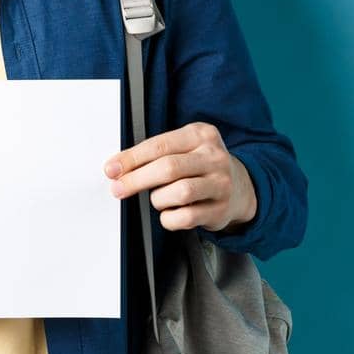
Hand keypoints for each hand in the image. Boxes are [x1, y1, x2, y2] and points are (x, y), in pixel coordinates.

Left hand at [102, 122, 256, 232]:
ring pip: (179, 193)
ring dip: (158, 199)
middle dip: (137, 180)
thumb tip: (118, 167)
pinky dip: (169, 218)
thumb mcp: (185, 147)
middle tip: (119, 188)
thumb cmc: (201, 165)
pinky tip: (169, 213)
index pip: (159, 145)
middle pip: (168, 168)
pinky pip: (186, 217)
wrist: (242, 187)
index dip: (131, 159)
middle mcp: (214, 157)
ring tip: (158, 199)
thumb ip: (156, 153)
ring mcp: (221, 183)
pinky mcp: (221, 209)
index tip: (112, 169)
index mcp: (201, 135)